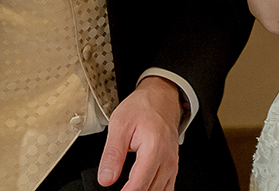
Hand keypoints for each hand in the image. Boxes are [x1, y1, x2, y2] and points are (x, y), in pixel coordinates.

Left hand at [99, 76, 181, 190]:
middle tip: (119, 188)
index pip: (138, 185)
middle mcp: (167, 160)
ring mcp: (172, 164)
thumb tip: (105, 178)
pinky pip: (167, 189)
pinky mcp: (172, 166)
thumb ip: (112, 154)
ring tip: (128, 187)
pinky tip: (142, 188)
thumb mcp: (119, 125)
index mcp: (154, 149)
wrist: (161, 97)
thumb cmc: (142, 107)